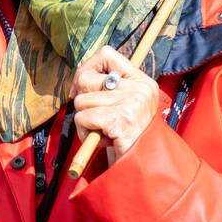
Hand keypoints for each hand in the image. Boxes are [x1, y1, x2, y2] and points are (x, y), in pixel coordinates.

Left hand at [69, 45, 160, 159]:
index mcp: (142, 81)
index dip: (88, 68)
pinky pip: (82, 118)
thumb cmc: (130, 138)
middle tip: (94, 117)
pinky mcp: (119, 120)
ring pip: (81, 101)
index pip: (106, 54)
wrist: (145, 168)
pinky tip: (101, 140)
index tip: (83, 88)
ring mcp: (131, 103)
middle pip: (87, 78)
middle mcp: (140, 89)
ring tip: (102, 132)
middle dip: (82, 100)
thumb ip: (109, 88)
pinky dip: (85, 132)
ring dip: (84, 121)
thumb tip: (77, 81)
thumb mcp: (127, 106)